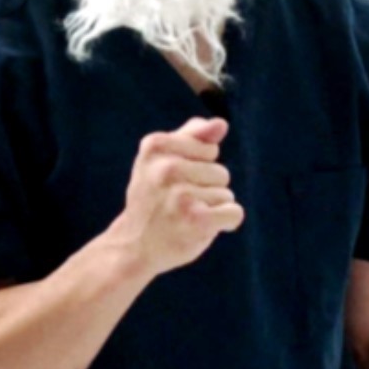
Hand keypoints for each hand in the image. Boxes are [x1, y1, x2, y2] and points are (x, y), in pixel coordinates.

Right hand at [111, 117, 243, 277]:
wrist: (133, 245)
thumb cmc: (154, 197)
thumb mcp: (162, 159)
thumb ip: (193, 136)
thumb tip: (221, 123)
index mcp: (155, 145)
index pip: (209, 149)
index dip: (198, 167)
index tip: (172, 181)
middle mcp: (167, 167)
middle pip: (220, 171)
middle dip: (206, 189)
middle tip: (177, 202)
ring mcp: (181, 193)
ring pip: (226, 193)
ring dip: (211, 208)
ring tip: (184, 216)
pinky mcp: (197, 219)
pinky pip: (235, 212)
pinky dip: (225, 223)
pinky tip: (200, 228)